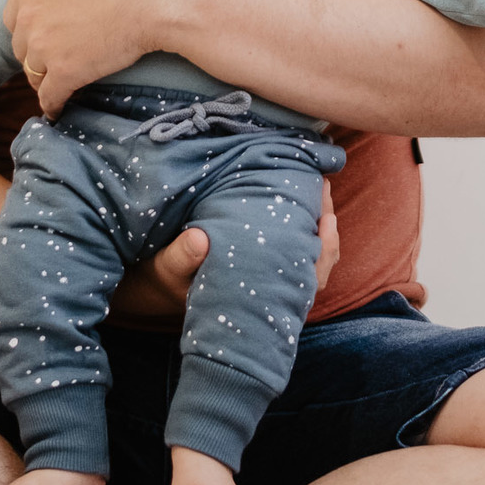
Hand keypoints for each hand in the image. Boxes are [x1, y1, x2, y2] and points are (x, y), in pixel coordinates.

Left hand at [4, 0, 180, 116]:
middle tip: (55, 58)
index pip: (12, 19)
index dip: (27, 29)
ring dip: (44, 79)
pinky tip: (58, 110)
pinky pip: (49, 97)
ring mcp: (44, 47)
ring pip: (33, 73)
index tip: (42, 34)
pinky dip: (52, 105)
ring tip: (59, 83)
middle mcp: (29, 18)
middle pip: (21, 47)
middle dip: (35, 54)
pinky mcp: (64, 73)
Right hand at [109, 177, 340, 327]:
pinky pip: (296, 251)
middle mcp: (268, 291)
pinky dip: (306, 228)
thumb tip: (199, 239)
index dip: (321, 250)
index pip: (305, 280)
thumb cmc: (166, 277)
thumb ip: (181, 256)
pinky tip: (303, 202)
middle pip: (316, 268)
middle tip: (325, 189)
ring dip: (319, 226)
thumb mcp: (167, 266)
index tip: (325, 216)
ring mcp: (267, 279)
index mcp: (256, 295)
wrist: (158, 286)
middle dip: (326, 228)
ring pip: (311, 260)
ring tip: (321, 191)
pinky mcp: (262, 265)